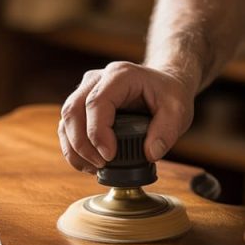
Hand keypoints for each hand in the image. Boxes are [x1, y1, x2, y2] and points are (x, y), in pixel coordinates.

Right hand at [59, 61, 194, 173]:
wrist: (162, 85)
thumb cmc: (168, 94)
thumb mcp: (179, 109)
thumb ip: (167, 130)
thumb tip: (150, 154)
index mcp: (119, 75)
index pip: (96, 102)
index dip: (97, 132)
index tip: (109, 156)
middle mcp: (97, 79)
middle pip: (72, 110)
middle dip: (81, 144)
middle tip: (100, 165)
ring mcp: (86, 91)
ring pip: (66, 120)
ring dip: (74, 149)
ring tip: (93, 168)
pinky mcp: (82, 105)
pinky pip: (68, 127)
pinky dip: (74, 148)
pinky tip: (89, 163)